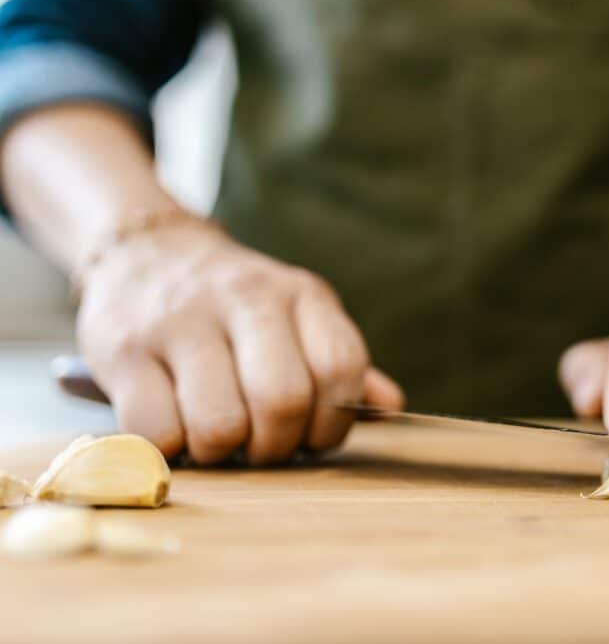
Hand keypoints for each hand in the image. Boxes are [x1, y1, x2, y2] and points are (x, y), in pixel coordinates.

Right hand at [76, 221, 402, 463]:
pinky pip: (157, 432)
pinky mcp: (122, 349)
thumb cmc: (238, 308)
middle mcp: (245, 298)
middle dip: (276, 446)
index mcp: (301, 294)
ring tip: (217, 437)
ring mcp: (180, 321)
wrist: (147, 250)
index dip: (333, 422)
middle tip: (261, 445)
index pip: (341, 367)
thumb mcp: (299, 318)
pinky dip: (171, 450)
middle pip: (283, 401)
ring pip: (219, 424)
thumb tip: (391, 406)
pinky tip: (175, 429)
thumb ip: (340, 364)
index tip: (311, 435)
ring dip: (222, 452)